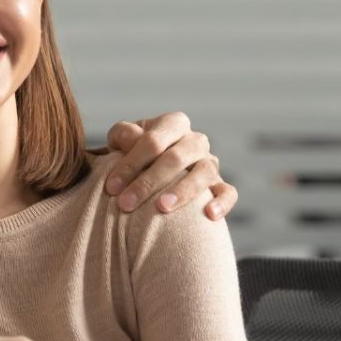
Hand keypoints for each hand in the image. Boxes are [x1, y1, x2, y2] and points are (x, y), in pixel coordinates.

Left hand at [103, 111, 237, 220]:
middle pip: (176, 158)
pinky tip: (209, 215)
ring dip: (183, 190)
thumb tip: (133, 137)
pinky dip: (222, 203)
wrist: (152, 173)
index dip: (130, 163)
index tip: (111, 188)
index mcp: (173, 124)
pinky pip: (228, 193)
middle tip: (126, 204)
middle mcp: (195, 141)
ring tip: (162, 207)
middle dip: (148, 182)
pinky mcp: (220, 185)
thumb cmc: (134, 156)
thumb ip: (123, 135)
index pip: (153, 140)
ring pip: (204, 173)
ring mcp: (210, 163)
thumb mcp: (122, 141)